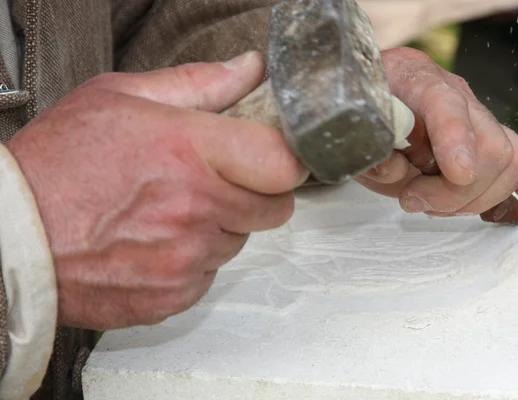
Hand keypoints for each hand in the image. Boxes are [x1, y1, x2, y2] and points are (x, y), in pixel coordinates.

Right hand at [6, 52, 308, 329]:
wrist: (13, 235)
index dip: (286, 160)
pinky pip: (209, 276)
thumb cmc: (59, 162)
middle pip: (275, 208)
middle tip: (215, 181)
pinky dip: (192, 261)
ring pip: (239, 241)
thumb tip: (249, 70)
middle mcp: (195, 209)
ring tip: (169, 212)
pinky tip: (154, 244)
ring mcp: (185, 259)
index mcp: (189, 151)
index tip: (275, 158)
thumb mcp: (123, 97)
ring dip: (218, 227)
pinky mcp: (173, 296)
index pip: (283, 164)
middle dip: (255, 193)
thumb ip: (199, 83)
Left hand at [357, 47, 517, 227]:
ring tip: (433, 205)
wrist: (378, 98)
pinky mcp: (491, 139)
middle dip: (454, 191)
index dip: (457, 139)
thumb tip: (397, 172)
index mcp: (415, 81)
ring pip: (510, 160)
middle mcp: (455, 94)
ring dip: (475, 199)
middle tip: (413, 199)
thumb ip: (374, 154)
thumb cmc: (368, 117)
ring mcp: (478, 116)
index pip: (445, 104)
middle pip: (488, 145)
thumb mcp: (356, 135)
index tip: (458, 173)